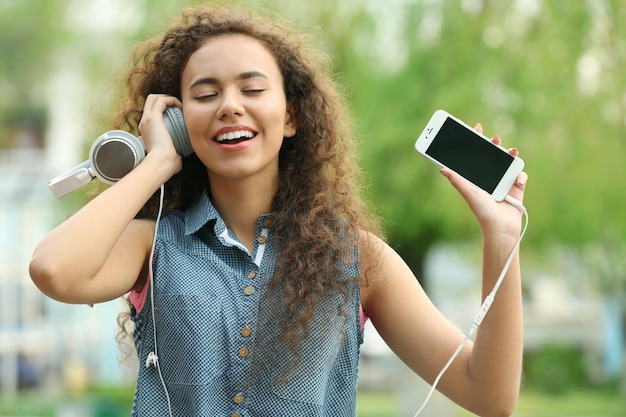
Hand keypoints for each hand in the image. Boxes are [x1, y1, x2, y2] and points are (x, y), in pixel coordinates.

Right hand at [138, 94, 183, 174]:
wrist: (161, 162)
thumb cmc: (166, 163)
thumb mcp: (169, 154)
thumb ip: (173, 153)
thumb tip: (180, 157)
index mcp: (146, 131)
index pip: (151, 114)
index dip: (163, 110)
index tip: (176, 115)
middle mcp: (144, 123)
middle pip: (150, 102)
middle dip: (163, 99)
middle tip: (176, 106)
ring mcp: (147, 119)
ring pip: (153, 98)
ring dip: (167, 97)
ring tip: (178, 104)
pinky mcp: (153, 117)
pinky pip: (161, 101)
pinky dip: (171, 100)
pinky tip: (180, 105)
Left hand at [439, 123, 527, 238]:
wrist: (501, 229)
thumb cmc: (482, 212)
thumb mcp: (468, 193)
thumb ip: (457, 180)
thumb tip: (441, 169)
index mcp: (476, 177)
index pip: (475, 155)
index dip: (476, 141)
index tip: (476, 128)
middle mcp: (489, 178)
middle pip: (492, 155)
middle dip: (494, 145)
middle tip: (494, 138)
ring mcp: (504, 182)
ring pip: (508, 162)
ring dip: (511, 155)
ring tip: (512, 151)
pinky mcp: (517, 189)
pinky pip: (521, 176)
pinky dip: (520, 175)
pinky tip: (517, 181)